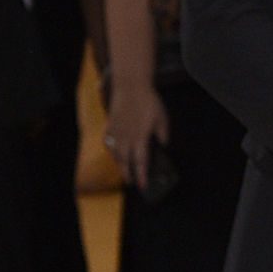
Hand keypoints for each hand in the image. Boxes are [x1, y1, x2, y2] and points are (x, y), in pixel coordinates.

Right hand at [104, 73, 168, 191]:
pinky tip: (115, 153)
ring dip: (119, 164)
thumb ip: (163, 133)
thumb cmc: (149, 101)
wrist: (131, 85)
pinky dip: (111, 150)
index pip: (140, 162)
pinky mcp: (110, 124)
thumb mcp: (162, 117)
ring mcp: (116, 131)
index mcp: (140, 136)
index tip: (143, 186)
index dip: (141, 176)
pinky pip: (109, 142)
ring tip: (124, 170)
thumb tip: (163, 146)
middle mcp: (126, 136)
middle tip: (132, 183)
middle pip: (125, 161)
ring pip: (115, 153)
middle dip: (128, 174)